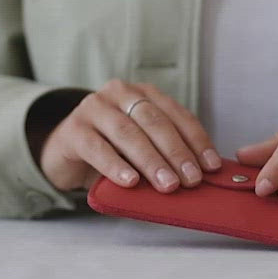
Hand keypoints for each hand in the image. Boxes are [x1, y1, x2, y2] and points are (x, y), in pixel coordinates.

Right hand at [38, 80, 221, 191]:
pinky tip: (130, 181)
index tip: (212, 166)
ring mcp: (94, 108)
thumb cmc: (113, 151)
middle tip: (192, 179)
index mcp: (144, 94)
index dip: (197, 140)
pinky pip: (97, 148)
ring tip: (168, 185)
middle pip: (154, 121)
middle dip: (176, 152)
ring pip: (128, 133)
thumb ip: (165, 153)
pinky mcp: (73, 130)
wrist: (65, 154)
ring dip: (152, 161)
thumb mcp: (142, 147)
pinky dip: (115, 166)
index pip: (177, 114)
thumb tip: (200, 176)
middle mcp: (120, 94)